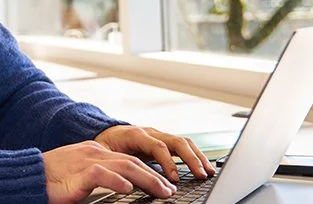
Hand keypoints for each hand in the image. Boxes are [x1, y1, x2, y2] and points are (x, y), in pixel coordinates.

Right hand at [42, 140, 176, 202]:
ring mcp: (87, 161)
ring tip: (161, 192)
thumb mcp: (81, 176)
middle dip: (155, 176)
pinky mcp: (78, 173)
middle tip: (170, 191)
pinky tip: (128, 188)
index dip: (149, 172)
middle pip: (132, 162)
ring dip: (146, 179)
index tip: (164, 184)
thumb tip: (122, 187)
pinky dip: (116, 181)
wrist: (28, 176)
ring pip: (124, 166)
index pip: (129, 159)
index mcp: (96, 152)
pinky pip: (101, 175)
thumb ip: (101, 178)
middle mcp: (95, 153)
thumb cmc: (52, 180)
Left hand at [94, 125, 215, 183]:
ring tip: (208, 172)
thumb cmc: (104, 145)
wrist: (105, 133)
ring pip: (183, 142)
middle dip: (191, 159)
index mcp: (135, 134)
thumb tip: (121, 178)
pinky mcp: (163, 141)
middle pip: (176, 141)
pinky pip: (183, 146)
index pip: (157, 146)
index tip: (174, 179)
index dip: (168, 163)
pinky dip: (194, 156)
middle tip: (201, 175)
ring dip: (197, 157)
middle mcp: (150, 132)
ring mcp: (158, 135)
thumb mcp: (104, 154)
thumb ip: (115, 163)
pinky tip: (202, 168)